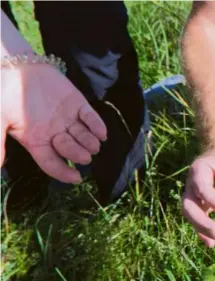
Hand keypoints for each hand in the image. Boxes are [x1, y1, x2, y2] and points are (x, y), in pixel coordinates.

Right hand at [1, 63, 106, 182]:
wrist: (14, 64)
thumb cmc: (3, 94)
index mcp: (37, 142)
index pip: (52, 163)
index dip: (63, 173)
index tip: (76, 178)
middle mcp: (55, 134)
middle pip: (70, 150)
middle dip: (78, 154)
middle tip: (85, 157)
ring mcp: (67, 120)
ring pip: (82, 136)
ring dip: (89, 142)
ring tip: (95, 146)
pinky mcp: (77, 104)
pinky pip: (90, 117)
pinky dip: (97, 125)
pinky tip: (102, 133)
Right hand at [182, 146, 214, 245]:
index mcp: (198, 172)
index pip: (202, 189)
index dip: (213, 201)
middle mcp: (191, 185)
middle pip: (189, 207)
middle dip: (202, 223)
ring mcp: (192, 196)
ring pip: (190, 215)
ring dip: (201, 230)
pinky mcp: (198, 204)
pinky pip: (196, 219)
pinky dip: (202, 232)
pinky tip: (211, 243)